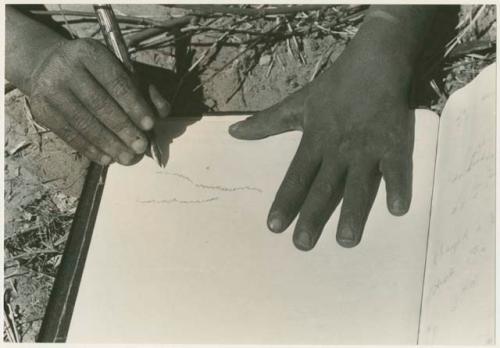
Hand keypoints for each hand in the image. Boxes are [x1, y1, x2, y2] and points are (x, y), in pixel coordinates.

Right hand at [28, 38, 170, 165]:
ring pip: (84, 122)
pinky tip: (106, 158)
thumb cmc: (94, 70)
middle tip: (140, 147)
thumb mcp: (119, 69)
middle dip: (123, 128)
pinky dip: (90, 149)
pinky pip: (69, 134)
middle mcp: (65, 67)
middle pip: (99, 104)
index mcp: (90, 53)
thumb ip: (145, 89)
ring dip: (109, 144)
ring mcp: (49, 89)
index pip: (116, 82)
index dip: (134, 105)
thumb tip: (163, 112)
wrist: (45, 64)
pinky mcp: (40, 109)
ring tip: (127, 157)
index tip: (149, 125)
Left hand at [229, 43, 414, 248]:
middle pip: (323, 188)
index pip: (296, 177)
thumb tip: (233, 132)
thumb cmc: (334, 86)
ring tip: (345, 240)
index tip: (274, 226)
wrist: (374, 62)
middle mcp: (338, 149)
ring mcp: (367, 148)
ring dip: (352, 213)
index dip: (285, 202)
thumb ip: (265, 123)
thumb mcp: (296, 104)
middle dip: (312, 217)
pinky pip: (396, 169)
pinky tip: (397, 210)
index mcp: (314, 141)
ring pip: (358, 185)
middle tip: (302, 244)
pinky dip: (397, 187)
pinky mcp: (394, 144)